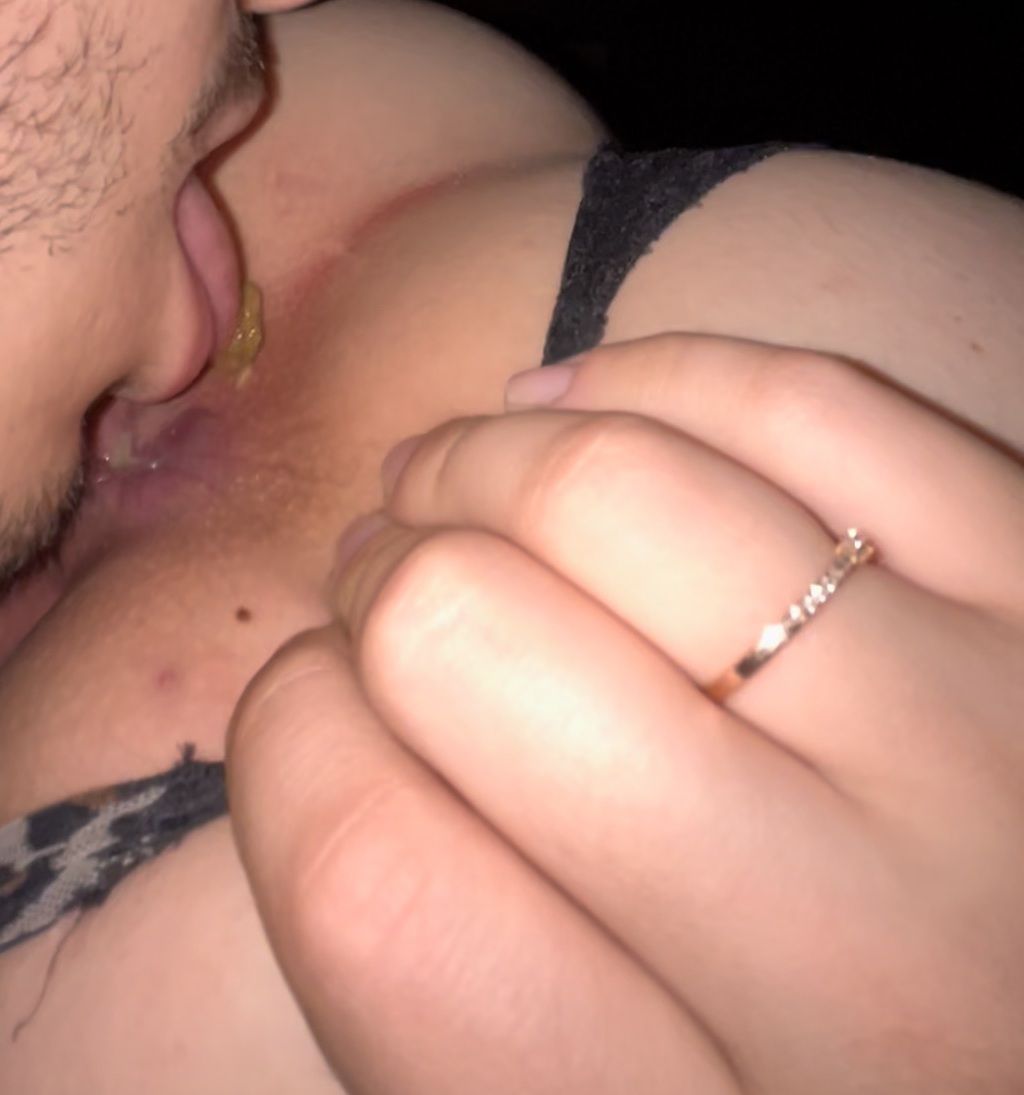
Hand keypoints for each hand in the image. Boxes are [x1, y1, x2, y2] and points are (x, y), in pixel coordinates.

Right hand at [227, 334, 1023, 1093]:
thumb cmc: (803, 1068)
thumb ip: (442, 956)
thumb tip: (333, 705)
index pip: (372, 881)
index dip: (286, 751)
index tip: (306, 706)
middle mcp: (862, 966)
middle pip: (467, 647)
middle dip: (376, 589)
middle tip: (376, 584)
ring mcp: (981, 748)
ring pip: (616, 489)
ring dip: (477, 461)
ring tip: (447, 480)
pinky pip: (805, 409)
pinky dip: (652, 379)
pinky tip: (573, 408)